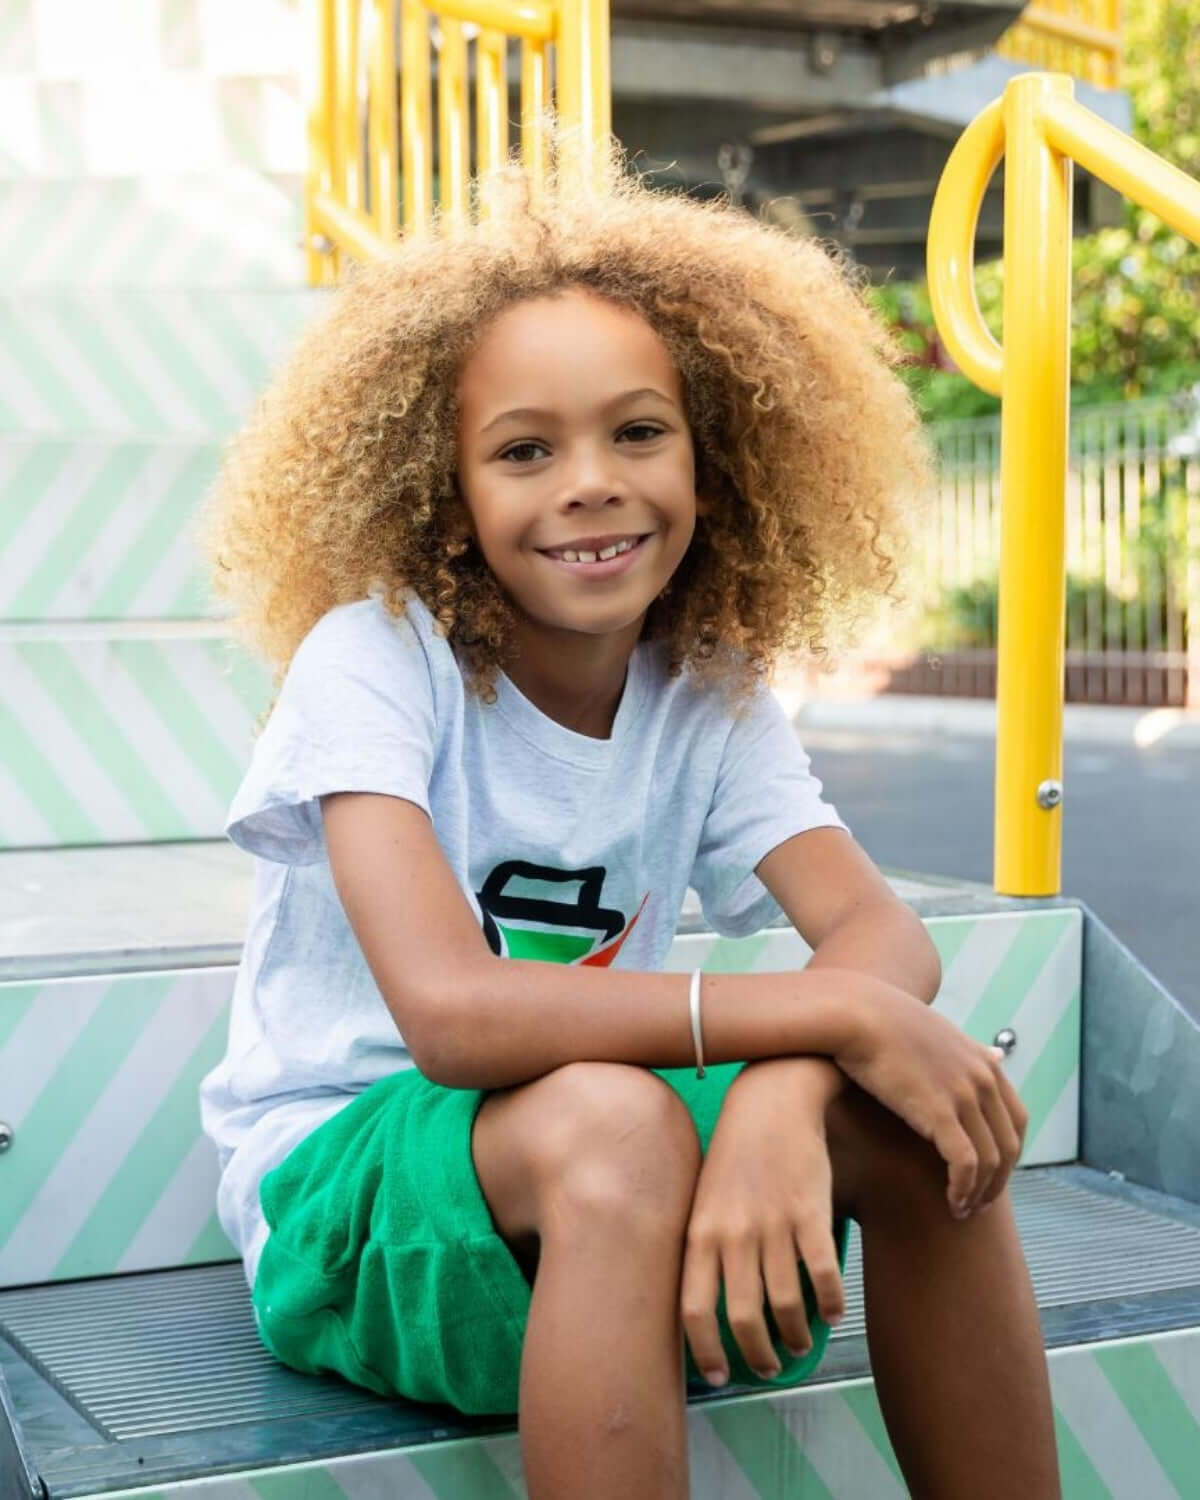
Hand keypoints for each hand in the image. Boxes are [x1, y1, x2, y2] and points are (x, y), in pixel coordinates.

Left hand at [680, 1062, 844, 1387]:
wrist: (772, 1099)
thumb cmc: (736, 1152)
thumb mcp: (704, 1196)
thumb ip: (704, 1244)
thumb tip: (708, 1302)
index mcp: (700, 1232)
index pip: (693, 1310)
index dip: (707, 1352)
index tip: (721, 1375)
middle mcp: (733, 1233)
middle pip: (744, 1319)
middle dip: (758, 1355)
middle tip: (771, 1367)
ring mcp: (772, 1224)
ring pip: (786, 1305)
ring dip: (797, 1336)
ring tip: (802, 1342)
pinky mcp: (810, 1212)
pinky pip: (823, 1276)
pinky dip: (830, 1304)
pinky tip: (833, 1311)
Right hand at [832, 974, 1027, 1217]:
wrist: (857, 1014)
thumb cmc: (887, 1025)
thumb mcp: (941, 1033)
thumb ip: (972, 1052)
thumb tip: (998, 1055)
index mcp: (985, 1064)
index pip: (1016, 1121)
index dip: (1008, 1155)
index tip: (990, 1175)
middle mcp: (982, 1079)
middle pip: (1009, 1146)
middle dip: (998, 1181)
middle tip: (979, 1203)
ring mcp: (963, 1095)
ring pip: (990, 1161)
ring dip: (980, 1193)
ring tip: (963, 1210)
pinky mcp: (939, 1112)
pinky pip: (965, 1164)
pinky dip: (963, 1189)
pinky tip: (951, 1203)